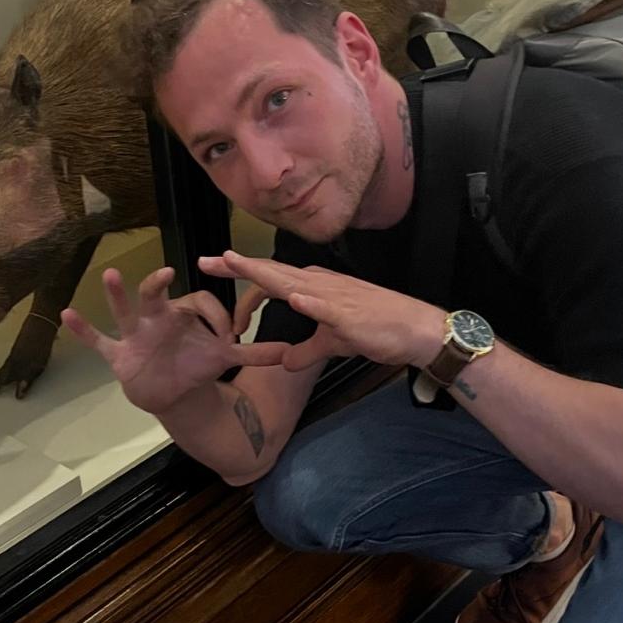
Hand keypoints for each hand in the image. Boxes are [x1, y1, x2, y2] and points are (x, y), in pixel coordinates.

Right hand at [61, 266, 289, 414]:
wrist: (171, 390)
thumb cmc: (194, 364)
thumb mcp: (224, 359)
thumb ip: (254, 354)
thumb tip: (289, 352)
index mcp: (184, 315)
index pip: (200, 303)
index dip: (218, 317)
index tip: (233, 338)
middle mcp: (156, 318)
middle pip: (156, 295)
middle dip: (158, 283)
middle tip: (167, 272)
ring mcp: (134, 334)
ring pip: (124, 310)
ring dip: (117, 294)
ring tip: (110, 274)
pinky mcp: (118, 353)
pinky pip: (99, 340)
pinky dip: (84, 330)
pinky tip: (67, 315)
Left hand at [198, 251, 446, 370]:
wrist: (417, 330)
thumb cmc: (378, 332)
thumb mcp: (333, 344)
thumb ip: (307, 350)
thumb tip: (284, 361)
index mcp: (315, 288)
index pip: (272, 278)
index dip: (243, 276)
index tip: (216, 271)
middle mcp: (320, 285)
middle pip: (272, 272)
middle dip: (238, 266)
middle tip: (205, 260)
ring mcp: (335, 296)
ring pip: (292, 281)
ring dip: (263, 273)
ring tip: (234, 263)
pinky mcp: (351, 314)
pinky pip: (326, 307)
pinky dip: (309, 302)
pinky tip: (292, 299)